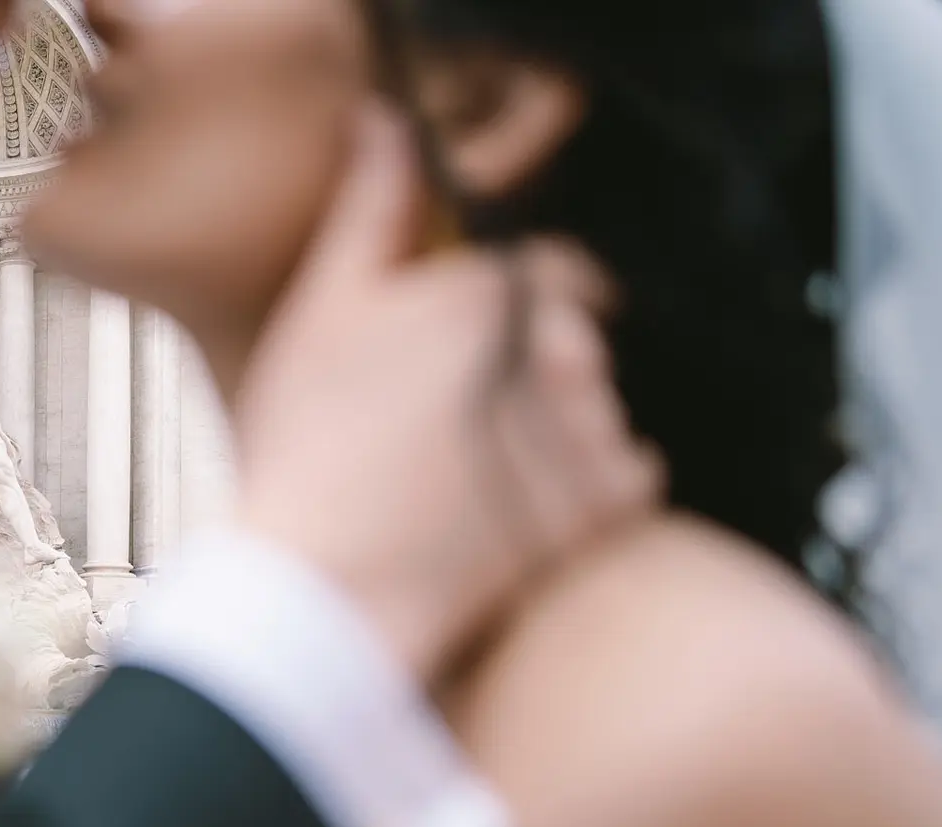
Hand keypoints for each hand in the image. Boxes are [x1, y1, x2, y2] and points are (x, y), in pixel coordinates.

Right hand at [232, 105, 662, 680]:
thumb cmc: (307, 451)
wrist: (324, 590)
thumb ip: (370, 209)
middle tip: (453, 421)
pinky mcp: (598, 513)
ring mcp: (583, 435)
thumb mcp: (320, 311)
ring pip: (599, 404)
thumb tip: (386, 121)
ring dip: (562, 424)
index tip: (462, 351)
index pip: (544, 272)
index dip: (502, 309)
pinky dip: (598, 483)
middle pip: (573, 339)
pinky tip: (528, 502)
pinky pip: (634, 474)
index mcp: (491, 293)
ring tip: (478, 471)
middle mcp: (555, 352)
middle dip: (532, 366)